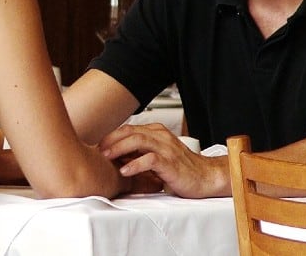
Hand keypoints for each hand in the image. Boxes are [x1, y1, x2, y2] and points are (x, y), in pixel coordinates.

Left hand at [100, 123, 229, 197]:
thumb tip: (117, 155)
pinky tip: (124, 171)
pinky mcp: (171, 163)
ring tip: (107, 157)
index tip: (99, 146)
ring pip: (138, 141)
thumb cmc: (181, 168)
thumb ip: (140, 151)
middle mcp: (161, 137)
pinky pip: (150, 159)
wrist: (206, 177)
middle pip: (131, 131)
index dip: (112, 136)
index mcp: (157, 132)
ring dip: (119, 148)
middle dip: (111, 140)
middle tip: (99, 150)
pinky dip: (135, 164)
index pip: (129, 128)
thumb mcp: (158, 155)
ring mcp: (167, 149)